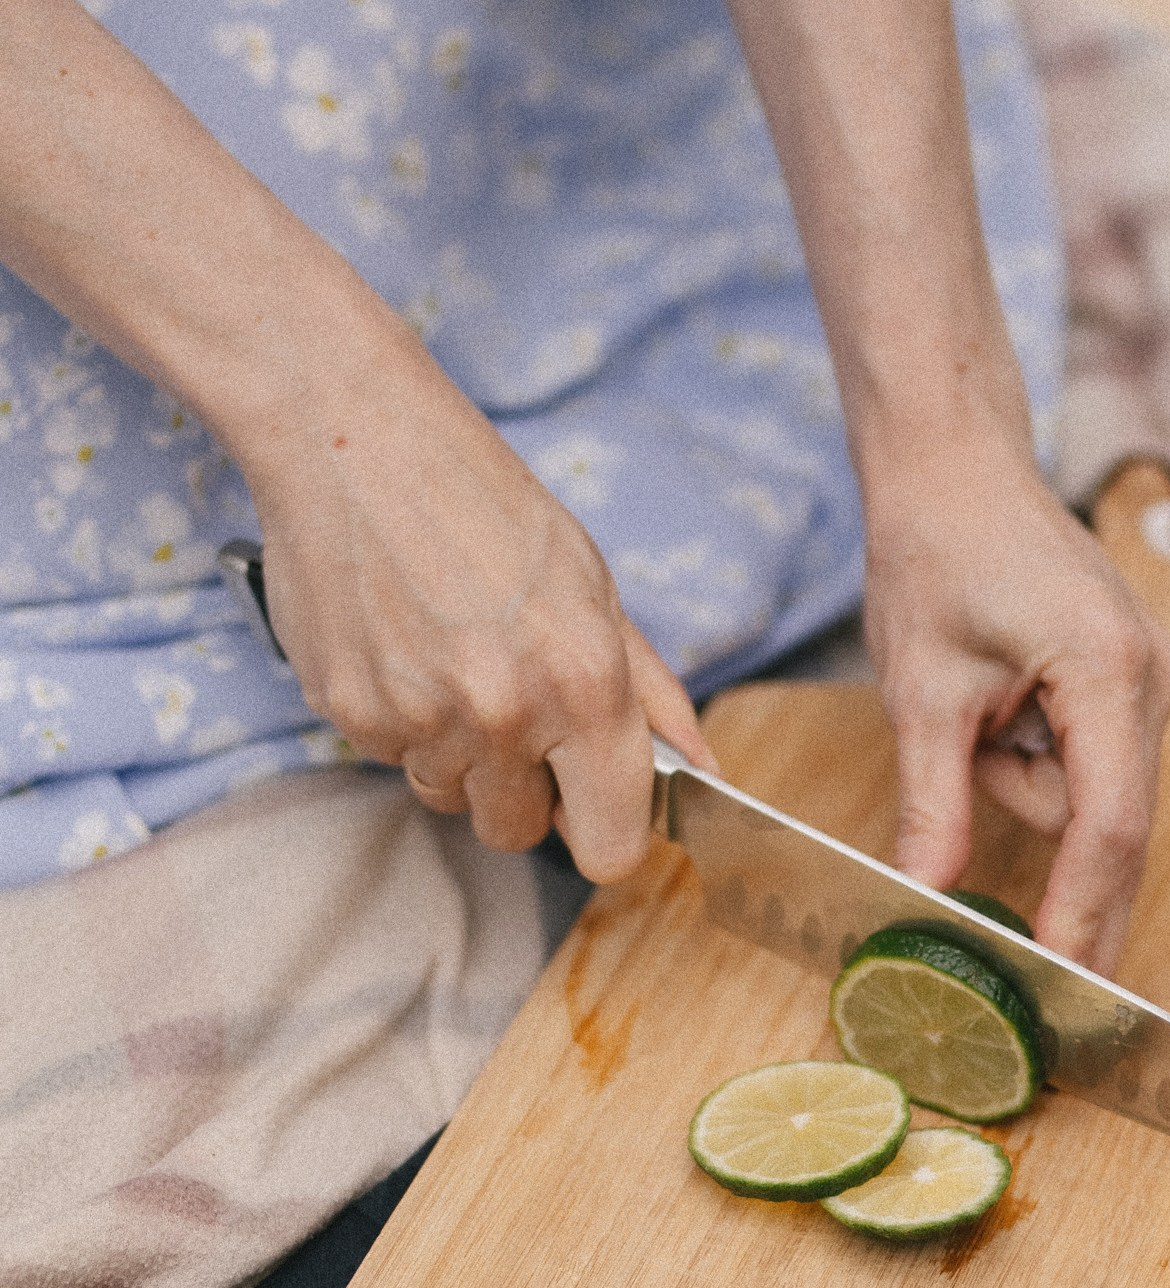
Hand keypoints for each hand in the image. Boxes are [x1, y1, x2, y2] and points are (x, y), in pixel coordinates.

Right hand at [248, 315, 713, 880]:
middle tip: (516, 711)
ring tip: (452, 660)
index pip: (609, 847)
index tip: (594, 808)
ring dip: (458, 754)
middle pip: (518, 833)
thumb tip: (703, 765)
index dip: (605, 835)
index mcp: (584, 684)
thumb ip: (650, 690)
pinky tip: (402, 645)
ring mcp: (418, 719)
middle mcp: (504, 714)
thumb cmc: (483, 502)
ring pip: (450, 796)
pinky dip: (400, 720)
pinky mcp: (348, 712)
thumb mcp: (593, 585)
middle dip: (524, 792)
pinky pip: (391, 758)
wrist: (354, 440)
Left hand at [861, 426, 1169, 974]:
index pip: (1106, 825)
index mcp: (1106, 670)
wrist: (956, 469)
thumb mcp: (921, 690)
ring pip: (1092, 796)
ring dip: (1022, 787)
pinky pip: (1089, 761)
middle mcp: (1149, 677)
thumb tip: (930, 890)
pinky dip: (1037, 762)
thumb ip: (934, 802)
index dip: (1084, 912)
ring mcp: (1148, 678)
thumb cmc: (938, 551)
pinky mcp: (1131, 680)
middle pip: (1115, 825)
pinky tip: (996, 709)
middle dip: (1069, 888)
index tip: (1063, 981)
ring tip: (969, 715)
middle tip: (1043, 982)